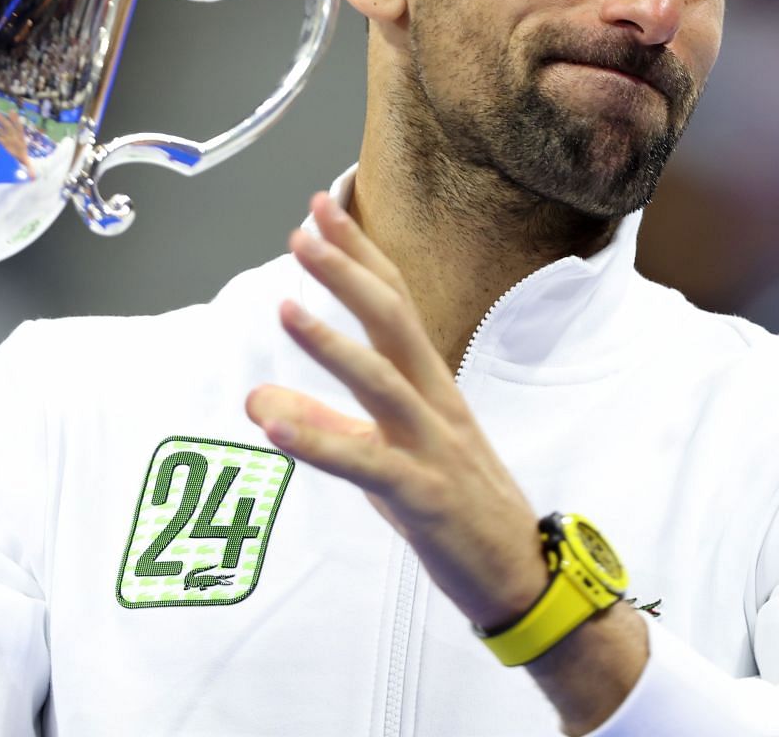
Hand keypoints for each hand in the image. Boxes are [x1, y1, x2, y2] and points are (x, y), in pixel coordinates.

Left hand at [244, 193, 550, 630]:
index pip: (396, 302)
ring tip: (285, 309)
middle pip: (394, 323)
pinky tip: (275, 427)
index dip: (362, 253)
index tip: (324, 206)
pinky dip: (321, 442)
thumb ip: (326, 425)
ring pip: (383, 384)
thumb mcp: (385, 458)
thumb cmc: (453, 507)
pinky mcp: (426, 496)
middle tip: (304, 231)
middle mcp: (436, 404)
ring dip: (333, 345)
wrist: (521, 573)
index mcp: (431, 386)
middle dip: (349, 274)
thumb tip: (257, 399)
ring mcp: (434, 447)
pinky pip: (369, 465)